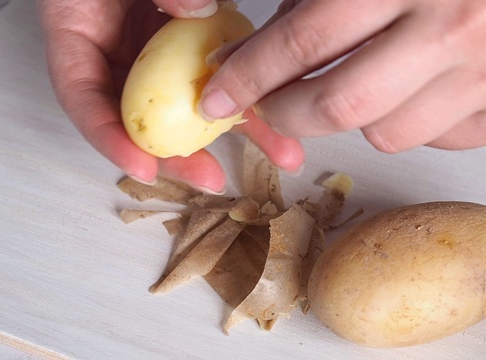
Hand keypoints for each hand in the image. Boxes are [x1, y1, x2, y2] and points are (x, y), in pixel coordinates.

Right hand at [37, 0, 303, 193]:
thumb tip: (198, 9)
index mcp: (78, 38)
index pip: (84, 101)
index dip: (110, 140)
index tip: (144, 166)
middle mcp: (119, 53)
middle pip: (142, 117)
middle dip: (179, 153)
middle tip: (212, 179)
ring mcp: (157, 49)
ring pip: (190, 100)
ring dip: (232, 128)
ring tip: (278, 153)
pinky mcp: (192, 37)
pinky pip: (217, 69)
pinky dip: (245, 90)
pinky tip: (277, 105)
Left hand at [200, 0, 485, 155]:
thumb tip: (254, 47)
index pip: (304, 42)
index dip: (250, 74)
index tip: (218, 94)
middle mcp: (454, 28)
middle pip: (339, 106)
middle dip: (284, 112)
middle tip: (263, 103)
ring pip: (386, 133)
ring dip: (350, 116)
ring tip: (347, 81)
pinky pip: (437, 137)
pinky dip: (409, 121)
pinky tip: (406, 87)